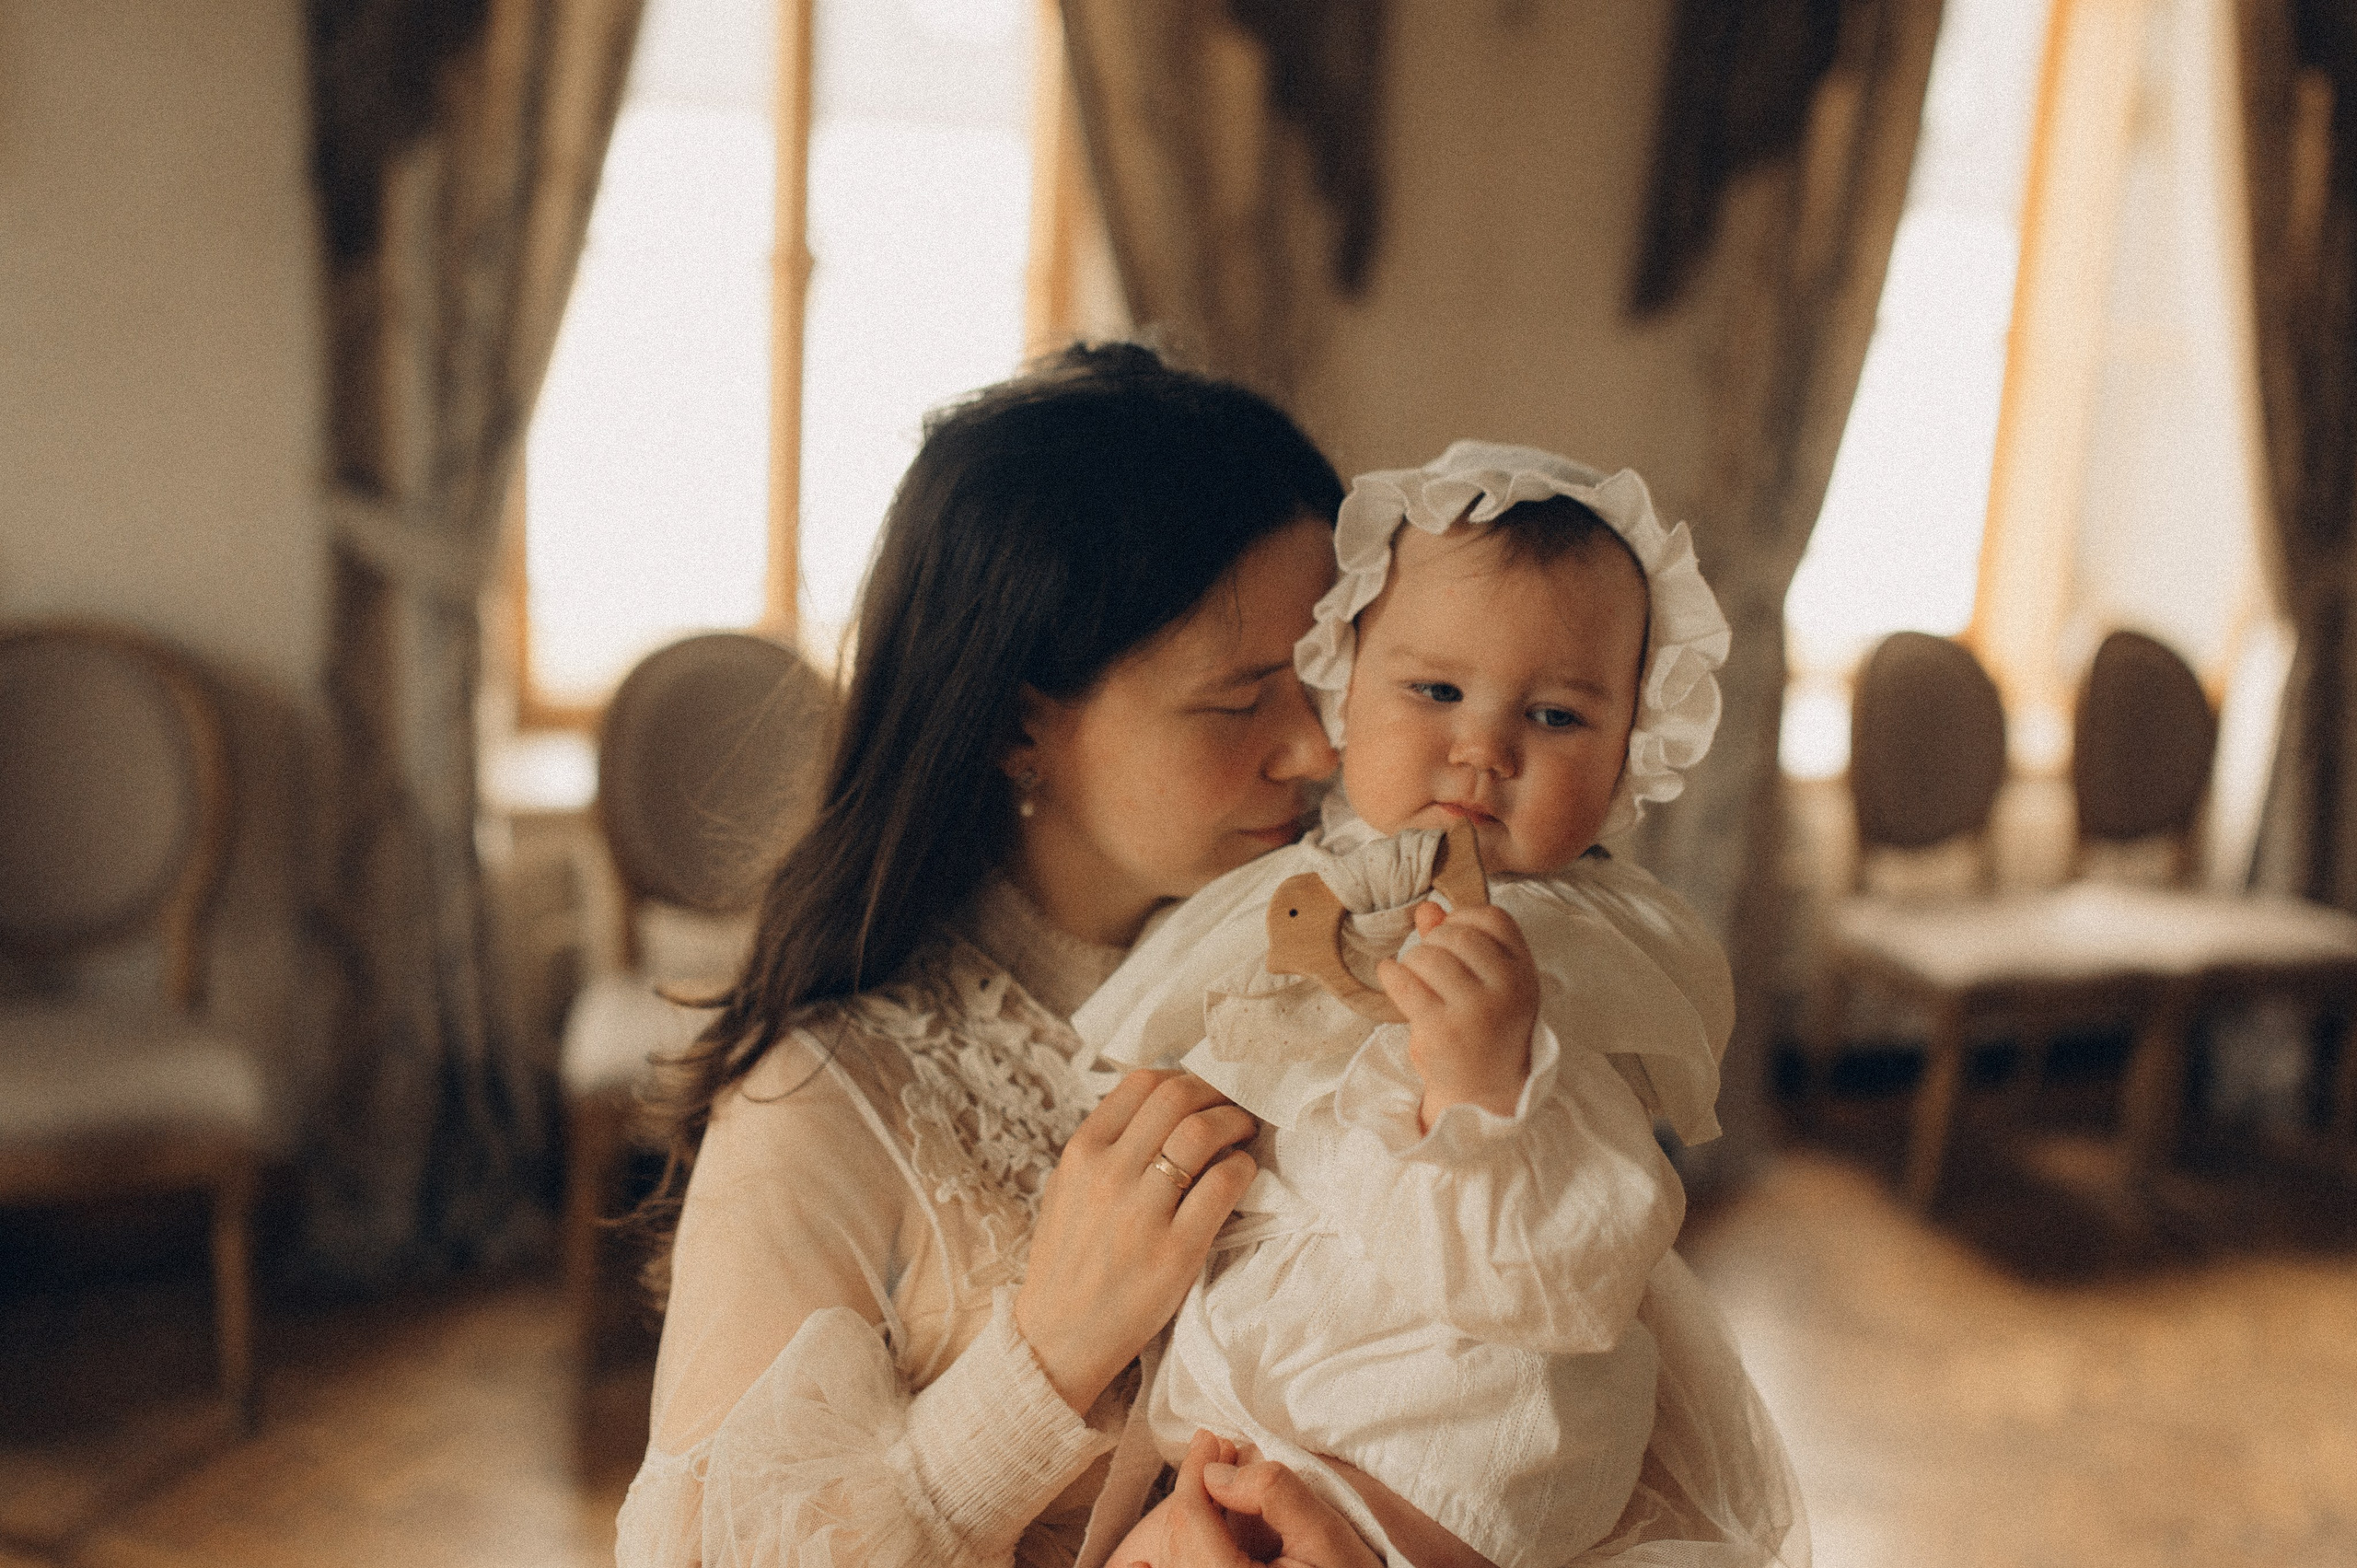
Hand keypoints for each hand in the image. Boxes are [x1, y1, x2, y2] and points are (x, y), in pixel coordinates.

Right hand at [1016, 1071, 1255, 1412]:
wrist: (1058, 1338)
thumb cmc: (1069, 1260)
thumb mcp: (1069, 1188)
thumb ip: (1107, 1146)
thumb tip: (1162, 1105)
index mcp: (1082, 1152)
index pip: (1142, 1082)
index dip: (1184, 1077)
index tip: (1202, 1092)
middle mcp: (1109, 1173)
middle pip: (1178, 1096)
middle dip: (1217, 1092)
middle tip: (1234, 1106)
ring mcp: (1142, 1212)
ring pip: (1203, 1133)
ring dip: (1236, 1123)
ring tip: (1245, 1134)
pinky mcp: (1176, 1251)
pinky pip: (1223, 1186)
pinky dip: (1243, 1168)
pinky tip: (1242, 1174)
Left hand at [1152, 1430, 1382, 1567]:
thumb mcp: (1326, 1534)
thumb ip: (1273, 1494)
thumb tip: (1217, 1472)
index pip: (1190, 1517)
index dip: (1196, 1469)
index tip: (1213, 1437)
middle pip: (1177, 1539)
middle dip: (1193, 1489)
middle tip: (1218, 1451)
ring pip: (1174, 1561)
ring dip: (1187, 1520)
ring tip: (1213, 1486)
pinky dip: (1163, 1566)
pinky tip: (1150, 1558)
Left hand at [1376, 902, 1537, 1129]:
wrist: (1484, 1090)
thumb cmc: (1484, 1027)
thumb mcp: (1488, 982)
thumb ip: (1461, 941)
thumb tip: (1427, 909)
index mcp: (1523, 971)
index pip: (1494, 918)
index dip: (1464, 918)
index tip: (1450, 936)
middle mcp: (1506, 990)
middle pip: (1458, 935)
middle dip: (1433, 941)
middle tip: (1427, 961)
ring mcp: (1475, 1012)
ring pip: (1429, 956)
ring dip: (1412, 960)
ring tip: (1414, 975)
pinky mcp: (1442, 1031)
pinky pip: (1405, 984)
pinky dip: (1390, 973)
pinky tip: (1390, 975)